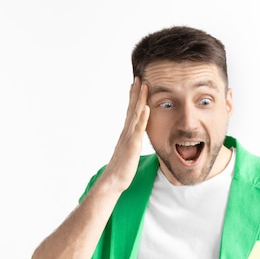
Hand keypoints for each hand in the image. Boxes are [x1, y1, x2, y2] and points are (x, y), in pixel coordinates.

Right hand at [101, 77, 150, 192]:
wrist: (113, 181)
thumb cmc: (121, 170)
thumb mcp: (128, 153)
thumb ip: (131, 144)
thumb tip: (134, 141)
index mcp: (127, 133)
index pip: (130, 111)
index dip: (133, 97)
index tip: (136, 85)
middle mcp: (126, 132)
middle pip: (132, 108)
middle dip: (136, 92)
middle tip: (139, 77)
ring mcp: (129, 137)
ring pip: (135, 114)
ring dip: (140, 98)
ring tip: (143, 85)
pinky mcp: (132, 145)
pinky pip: (138, 129)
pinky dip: (142, 117)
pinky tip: (146, 107)